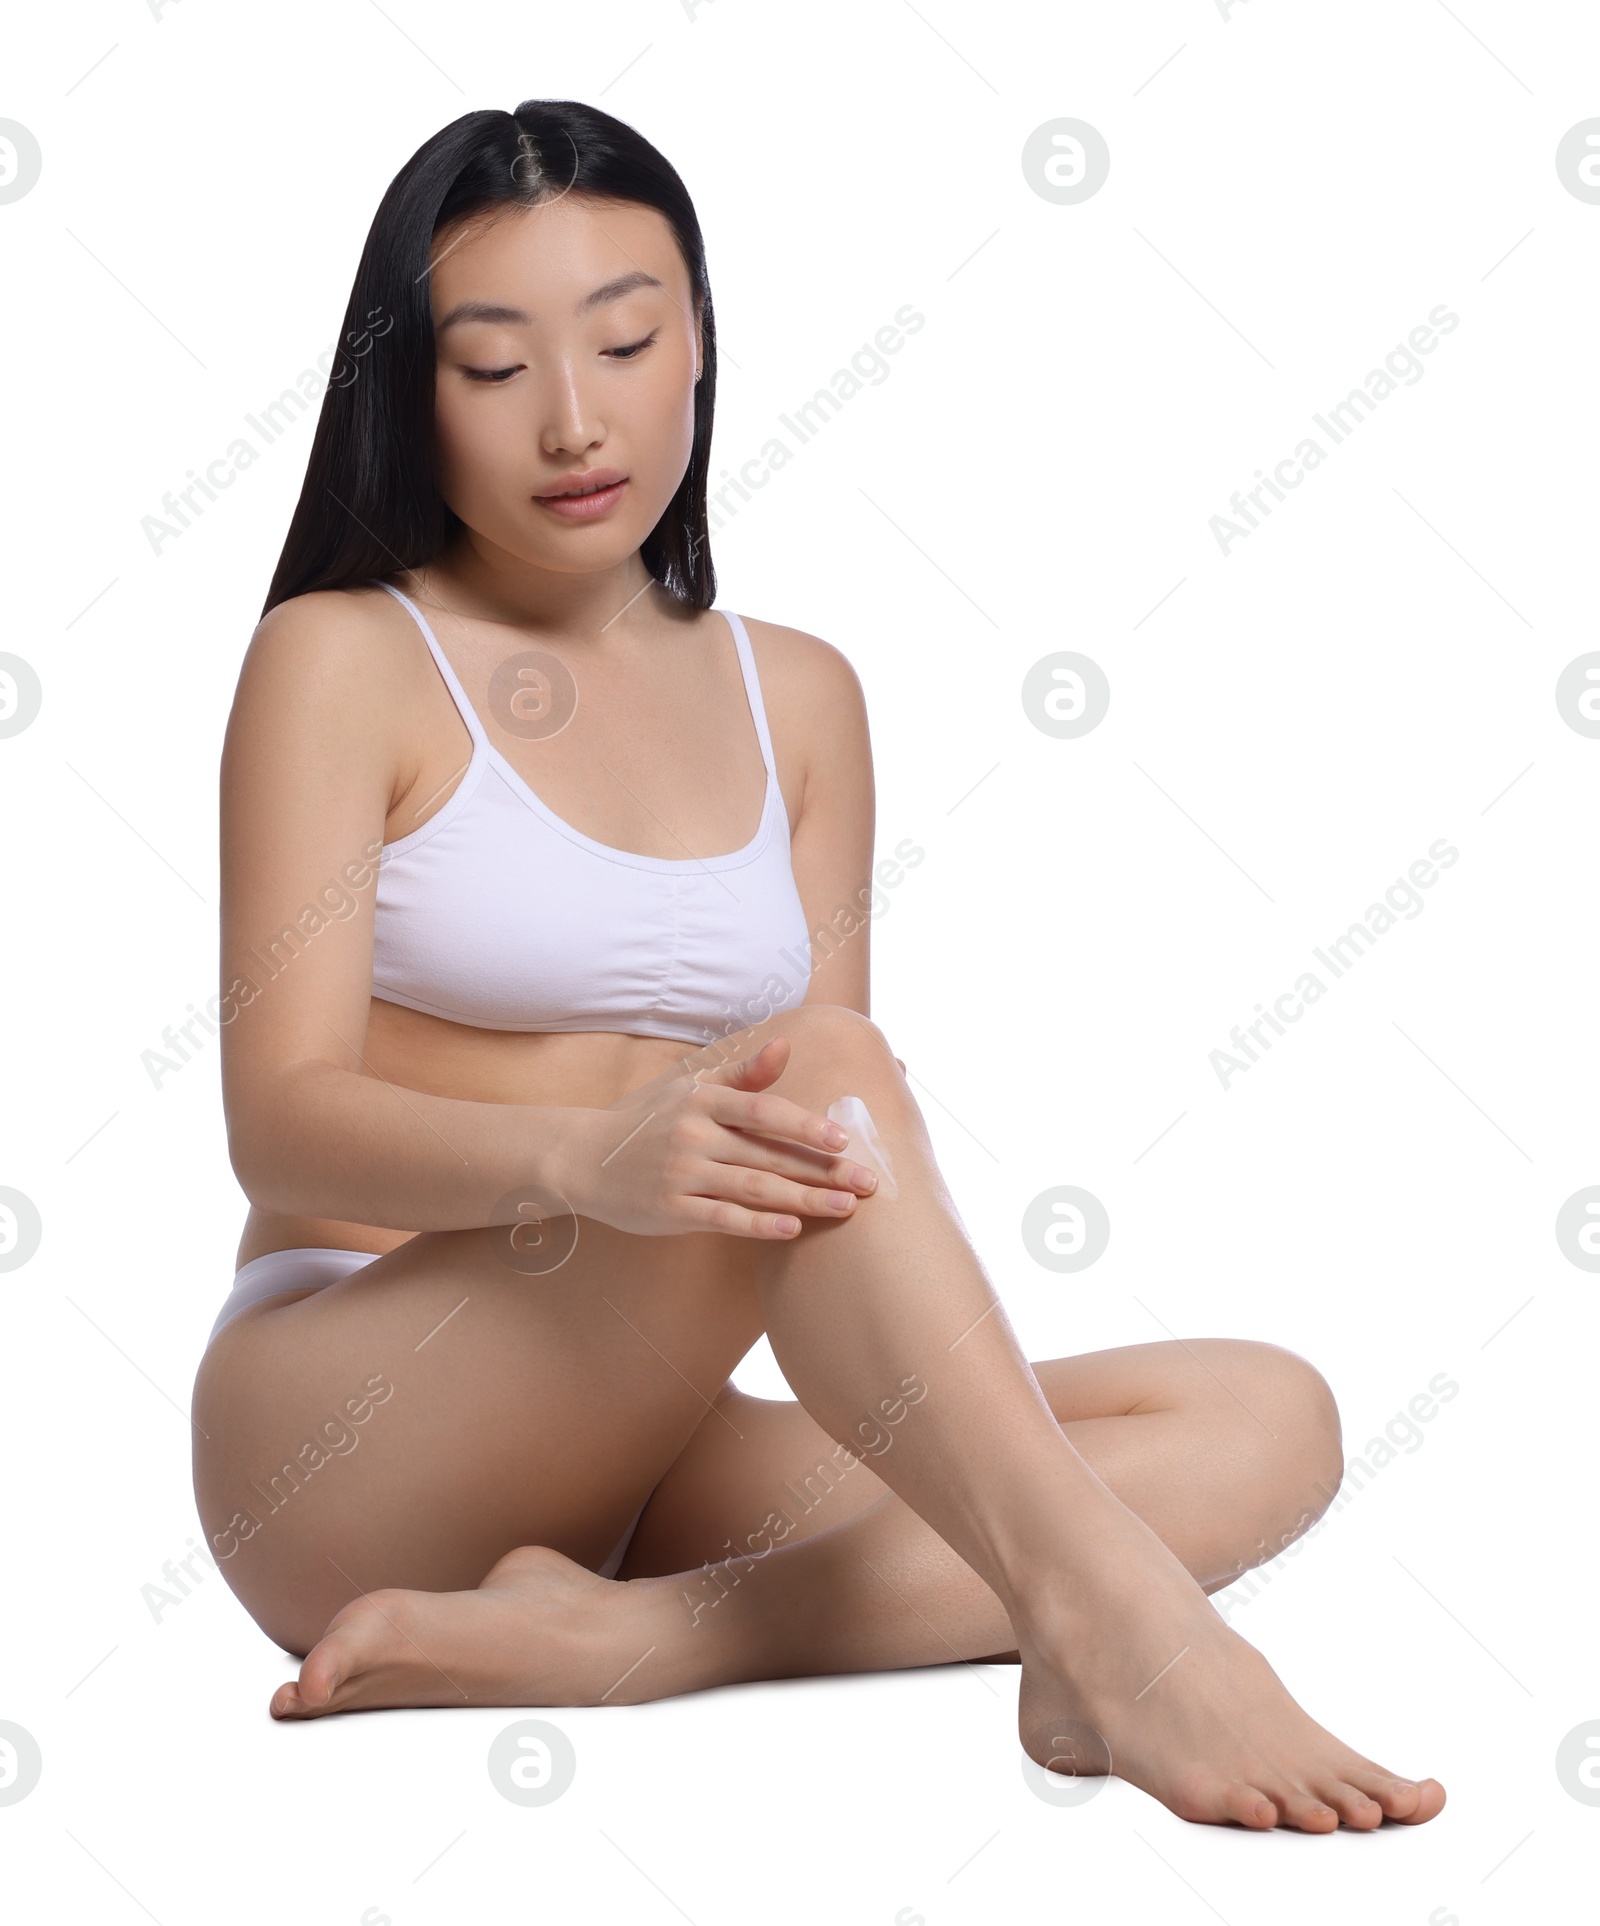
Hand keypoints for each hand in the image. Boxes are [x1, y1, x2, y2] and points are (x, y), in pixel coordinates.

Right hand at [556, 1036, 880, 1238]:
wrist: (583, 1157)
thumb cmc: (647, 1121)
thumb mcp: (689, 1087)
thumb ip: (741, 1074)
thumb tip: (786, 1047)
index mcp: (702, 1099)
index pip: (764, 1112)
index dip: (805, 1126)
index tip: (844, 1139)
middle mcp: (693, 1134)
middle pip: (769, 1154)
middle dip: (823, 1170)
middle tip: (868, 1183)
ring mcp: (681, 1173)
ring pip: (754, 1187)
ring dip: (804, 1199)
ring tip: (845, 1207)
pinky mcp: (671, 1210)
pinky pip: (723, 1218)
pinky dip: (758, 1224)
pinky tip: (791, 1229)